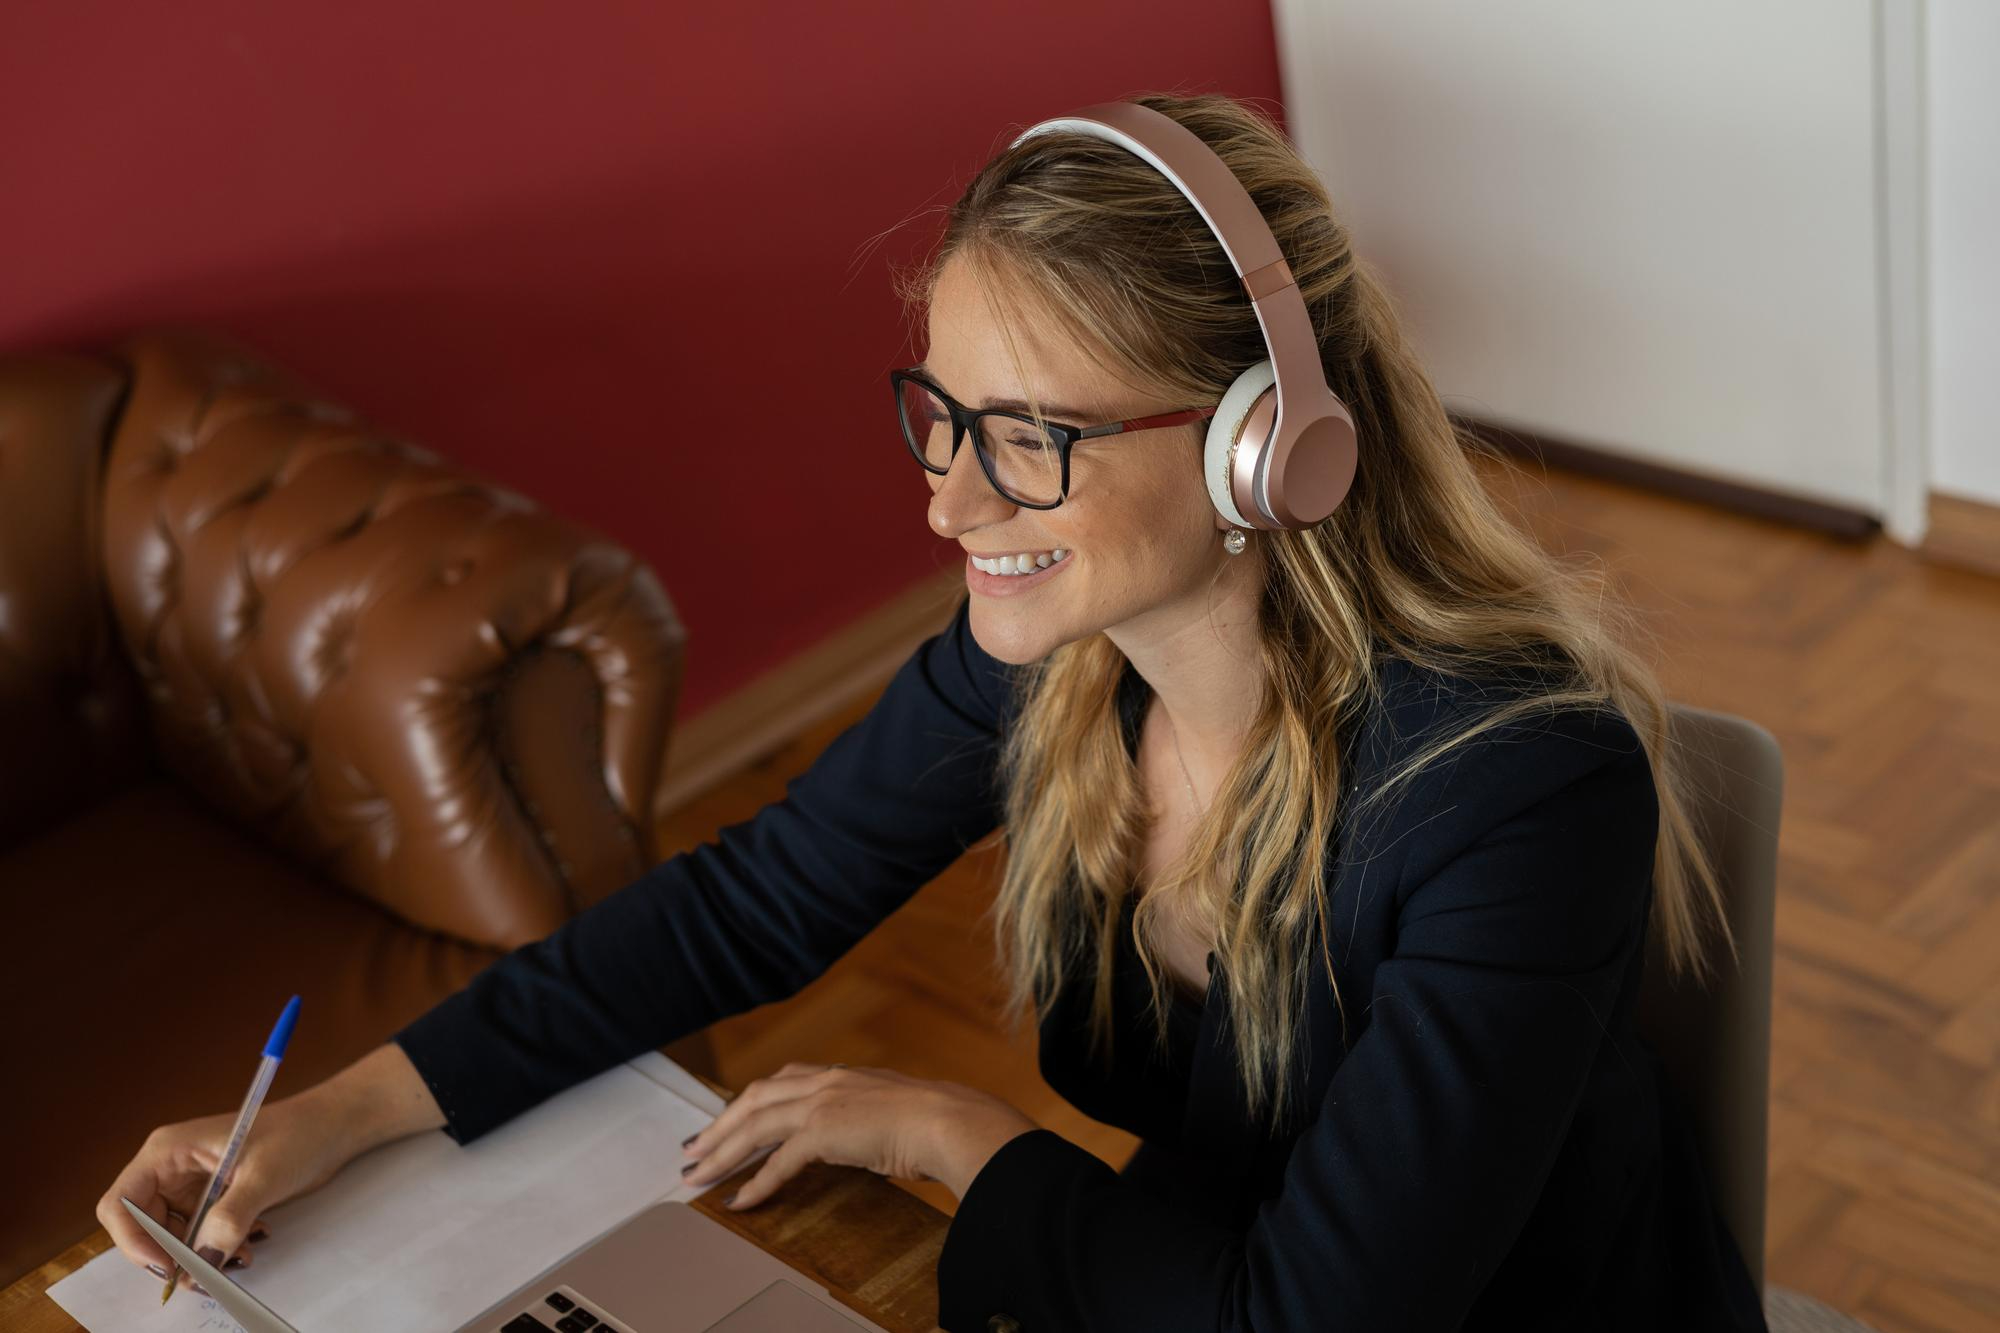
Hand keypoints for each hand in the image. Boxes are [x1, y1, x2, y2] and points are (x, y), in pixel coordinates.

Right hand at [95, 1098, 336, 1289]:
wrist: (332, 1126)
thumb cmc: (298, 1134)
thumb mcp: (264, 1176)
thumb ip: (230, 1219)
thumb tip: (203, 1262)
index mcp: (168, 1151)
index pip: (121, 1204)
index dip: (134, 1241)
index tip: (168, 1267)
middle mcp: (170, 1168)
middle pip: (143, 1227)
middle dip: (173, 1255)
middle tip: (208, 1275)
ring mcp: (189, 1183)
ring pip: (173, 1237)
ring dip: (201, 1254)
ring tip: (243, 1254)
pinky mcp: (210, 1197)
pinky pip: (199, 1234)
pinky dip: (218, 1245)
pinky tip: (251, 1239)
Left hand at [678, 1062, 1035, 1208]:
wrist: (951, 1120)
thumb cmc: (935, 1120)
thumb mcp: (892, 1108)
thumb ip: (867, 1114)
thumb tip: (861, 1135)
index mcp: (841, 1075)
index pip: (780, 1082)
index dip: (747, 1101)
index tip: (726, 1119)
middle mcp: (826, 1081)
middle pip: (754, 1098)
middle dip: (719, 1125)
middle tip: (693, 1150)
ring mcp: (823, 1103)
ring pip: (755, 1125)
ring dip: (722, 1152)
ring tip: (699, 1176)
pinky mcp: (825, 1131)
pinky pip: (778, 1160)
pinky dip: (755, 1183)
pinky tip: (739, 1201)